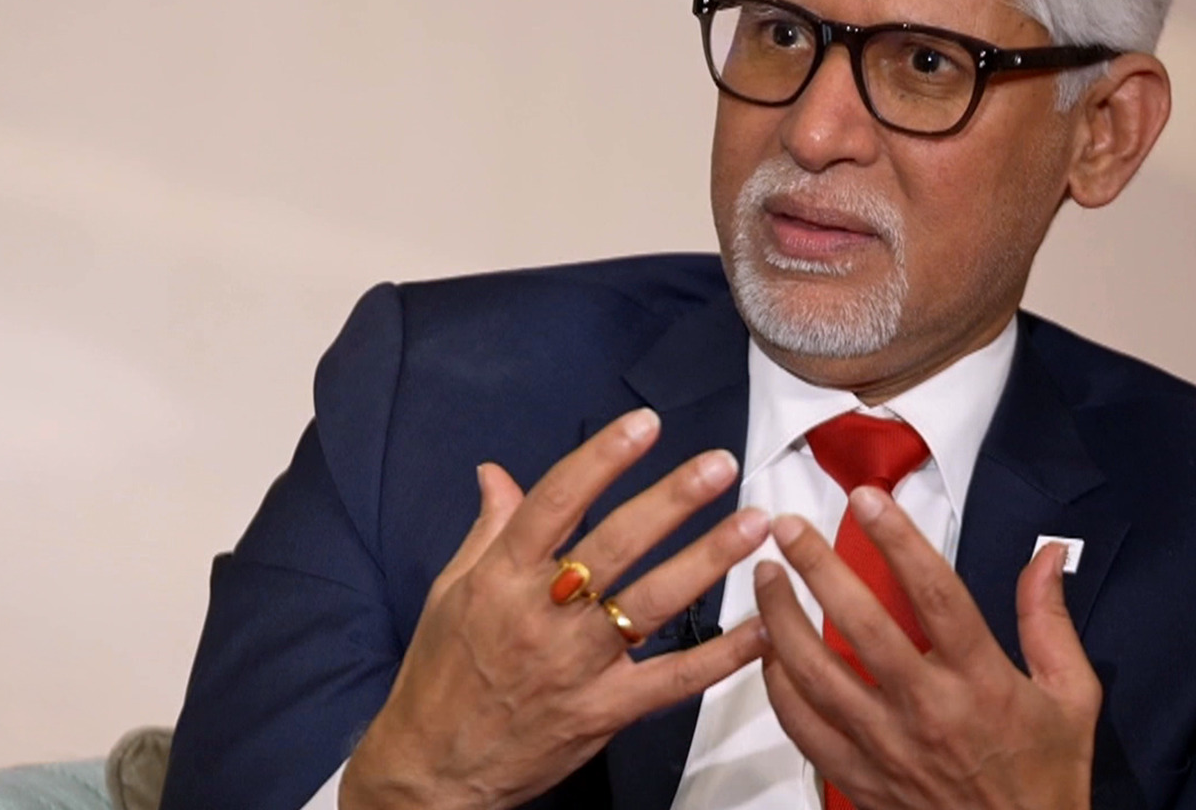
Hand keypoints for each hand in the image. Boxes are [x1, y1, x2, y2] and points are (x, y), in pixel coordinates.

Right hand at [339, 408, 769, 809]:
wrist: (433, 771)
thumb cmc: (441, 675)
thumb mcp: (450, 592)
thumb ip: (488, 530)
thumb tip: (496, 472)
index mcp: (501, 577)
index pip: (555, 502)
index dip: (601, 459)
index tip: (645, 425)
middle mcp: (539, 615)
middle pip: (614, 546)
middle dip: (672, 500)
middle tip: (720, 465)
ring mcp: (574, 665)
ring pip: (650, 604)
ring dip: (707, 560)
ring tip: (754, 524)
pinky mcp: (601, 713)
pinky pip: (671, 681)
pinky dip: (721, 657)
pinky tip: (762, 628)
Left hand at [753, 488, 1100, 809]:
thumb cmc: (1046, 778)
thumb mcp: (1072, 696)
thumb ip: (1050, 621)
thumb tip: (1047, 557)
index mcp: (981, 682)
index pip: (933, 593)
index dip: (898, 539)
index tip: (868, 499)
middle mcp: (927, 710)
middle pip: (860, 624)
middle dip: (817, 566)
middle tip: (788, 527)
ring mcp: (886, 747)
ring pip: (814, 673)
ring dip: (781, 618)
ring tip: (764, 577)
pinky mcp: (858, 778)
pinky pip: (803, 726)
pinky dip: (777, 685)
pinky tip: (769, 651)